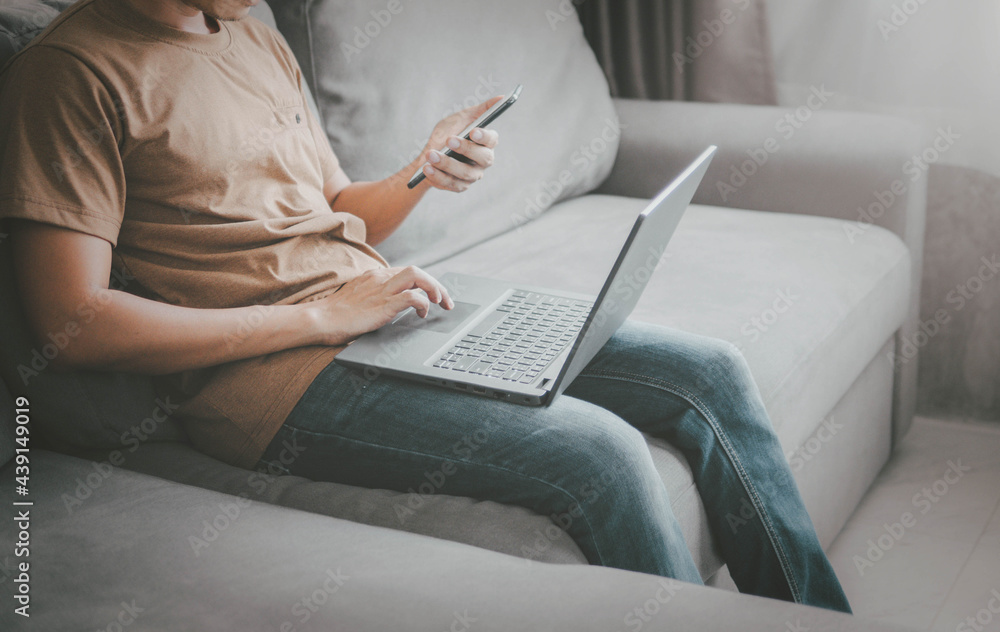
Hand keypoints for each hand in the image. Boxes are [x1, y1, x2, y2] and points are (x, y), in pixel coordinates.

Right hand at [306, 266, 453, 345]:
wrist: (319, 319)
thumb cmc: (336, 314)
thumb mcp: (359, 298)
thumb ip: (375, 295)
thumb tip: (392, 305)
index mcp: (374, 276)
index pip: (407, 272)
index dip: (425, 283)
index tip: (434, 296)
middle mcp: (380, 278)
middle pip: (417, 271)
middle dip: (437, 285)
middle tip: (446, 301)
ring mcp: (382, 290)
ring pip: (418, 276)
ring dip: (434, 288)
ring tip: (440, 303)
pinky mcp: (383, 305)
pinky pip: (412, 297)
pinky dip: (423, 303)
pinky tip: (422, 313)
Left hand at [417, 95, 502, 191]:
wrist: (427, 155)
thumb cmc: (447, 134)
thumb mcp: (460, 119)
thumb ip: (479, 110)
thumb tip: (500, 97)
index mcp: (486, 143)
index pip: (492, 140)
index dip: (484, 137)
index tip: (472, 131)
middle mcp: (483, 161)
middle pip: (483, 158)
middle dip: (466, 149)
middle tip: (449, 140)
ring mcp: (472, 175)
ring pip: (465, 173)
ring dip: (447, 163)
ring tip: (430, 154)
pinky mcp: (459, 186)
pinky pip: (451, 183)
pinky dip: (438, 175)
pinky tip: (427, 168)